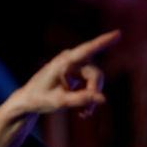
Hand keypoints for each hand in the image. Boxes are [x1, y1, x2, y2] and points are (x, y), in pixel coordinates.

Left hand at [0, 30, 120, 146]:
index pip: (87, 50)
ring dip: (92, 98)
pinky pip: (91, 84)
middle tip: (87, 111)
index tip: (118, 33)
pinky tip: (83, 112)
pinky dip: (89, 98)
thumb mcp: (59, 102)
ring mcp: (74, 66)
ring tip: (84, 113)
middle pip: (96, 75)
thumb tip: (103, 99)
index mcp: (63, 63)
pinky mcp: (76, 74)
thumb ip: (81, 100)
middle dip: (94, 93)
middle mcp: (70, 61)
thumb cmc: (39, 98)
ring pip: (95, 80)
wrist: (28, 100)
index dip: (103, 42)